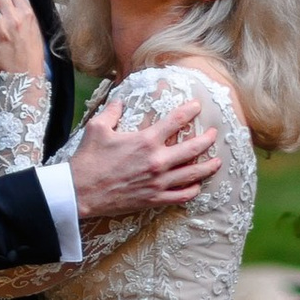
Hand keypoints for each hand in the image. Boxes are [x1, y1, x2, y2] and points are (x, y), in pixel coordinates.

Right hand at [67, 90, 219, 220]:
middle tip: (214, 134)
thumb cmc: (89, 159)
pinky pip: (181, 196)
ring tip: (218, 161)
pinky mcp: (154, 199)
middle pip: (192, 148)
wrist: (81, 191)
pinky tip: (197, 186)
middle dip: (207, 139)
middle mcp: (157, 161)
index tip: (197, 105)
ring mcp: (158, 182)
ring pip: (192, 174)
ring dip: (208, 167)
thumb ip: (112, 111)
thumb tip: (119, 101)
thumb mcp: (98, 128)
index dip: (189, 111)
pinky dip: (192, 190)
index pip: (175, 121)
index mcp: (146, 141)